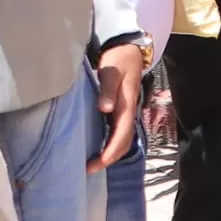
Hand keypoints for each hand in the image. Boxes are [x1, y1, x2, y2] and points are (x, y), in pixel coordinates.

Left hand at [91, 40, 143, 170]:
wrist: (129, 50)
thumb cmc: (118, 61)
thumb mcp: (110, 72)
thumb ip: (107, 90)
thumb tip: (106, 109)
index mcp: (127, 105)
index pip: (122, 134)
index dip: (111, 151)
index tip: (97, 164)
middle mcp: (129, 111)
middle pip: (125, 141)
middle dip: (110, 157)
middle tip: (90, 169)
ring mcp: (127, 111)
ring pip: (124, 138)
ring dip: (111, 153)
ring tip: (94, 163)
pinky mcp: (122, 109)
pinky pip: (119, 131)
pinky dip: (111, 143)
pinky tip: (99, 146)